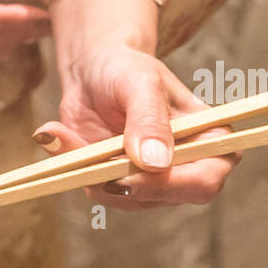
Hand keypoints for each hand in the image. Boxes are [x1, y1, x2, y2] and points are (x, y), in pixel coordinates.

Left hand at [39, 0, 237, 209]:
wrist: (95, 71)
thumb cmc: (127, 68)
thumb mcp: (140, 82)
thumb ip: (149, 119)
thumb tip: (155, 163)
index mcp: (211, 140)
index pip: (205, 181)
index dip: (169, 184)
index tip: (126, 172)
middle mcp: (187, 168)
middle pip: (164, 198)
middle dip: (122, 181)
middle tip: (86, 159)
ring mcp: (153, 182)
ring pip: (124, 198)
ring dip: (88, 170)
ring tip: (63, 132)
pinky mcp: (119, 185)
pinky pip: (95, 188)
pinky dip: (72, 166)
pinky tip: (56, 136)